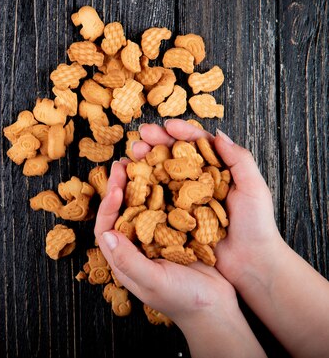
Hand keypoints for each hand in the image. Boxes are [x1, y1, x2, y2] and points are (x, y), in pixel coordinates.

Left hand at [94, 160, 237, 325]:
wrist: (217, 308)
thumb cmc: (182, 300)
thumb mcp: (153, 282)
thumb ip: (127, 260)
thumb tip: (105, 234)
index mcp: (124, 258)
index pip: (106, 228)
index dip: (108, 207)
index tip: (117, 188)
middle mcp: (136, 245)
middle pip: (122, 211)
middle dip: (121, 186)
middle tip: (123, 163)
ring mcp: (156, 237)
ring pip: (142, 204)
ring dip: (141, 183)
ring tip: (140, 161)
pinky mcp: (175, 231)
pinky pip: (166, 206)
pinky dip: (165, 188)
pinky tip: (168, 172)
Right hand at [134, 120, 283, 285]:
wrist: (251, 264)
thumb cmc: (257, 226)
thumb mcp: (254, 188)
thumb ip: (240, 160)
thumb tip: (218, 134)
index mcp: (217, 171)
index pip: (197, 145)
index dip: (182, 133)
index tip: (167, 125)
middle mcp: (198, 183)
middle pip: (174, 156)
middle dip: (156, 143)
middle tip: (142, 135)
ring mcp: (185, 201)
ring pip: (162, 176)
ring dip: (146, 162)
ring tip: (133, 154)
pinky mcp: (175, 219)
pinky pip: (156, 201)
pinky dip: (143, 189)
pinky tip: (132, 181)